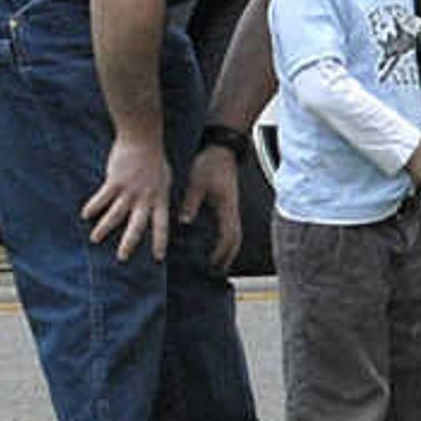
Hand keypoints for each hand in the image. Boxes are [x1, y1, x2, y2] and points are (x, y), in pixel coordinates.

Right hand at [84, 135, 172, 260]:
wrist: (143, 138)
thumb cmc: (154, 159)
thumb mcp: (164, 179)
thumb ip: (159, 195)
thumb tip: (158, 209)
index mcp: (160, 197)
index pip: (162, 224)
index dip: (160, 241)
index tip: (158, 258)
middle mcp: (146, 197)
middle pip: (138, 225)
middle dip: (129, 243)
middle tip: (122, 258)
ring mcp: (130, 190)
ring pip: (116, 215)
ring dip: (105, 228)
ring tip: (95, 240)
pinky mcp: (115, 181)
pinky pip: (102, 198)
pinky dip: (93, 207)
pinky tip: (85, 215)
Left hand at [183, 143, 244, 272]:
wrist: (221, 149)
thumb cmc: (210, 164)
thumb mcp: (197, 183)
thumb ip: (191, 202)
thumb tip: (185, 221)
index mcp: (226, 207)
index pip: (228, 236)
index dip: (221, 251)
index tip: (211, 263)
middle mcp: (231, 210)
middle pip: (235, 238)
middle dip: (228, 256)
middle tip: (218, 271)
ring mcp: (230, 207)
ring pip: (234, 233)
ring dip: (228, 248)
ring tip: (219, 262)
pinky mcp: (226, 203)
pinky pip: (228, 226)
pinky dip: (225, 238)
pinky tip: (215, 241)